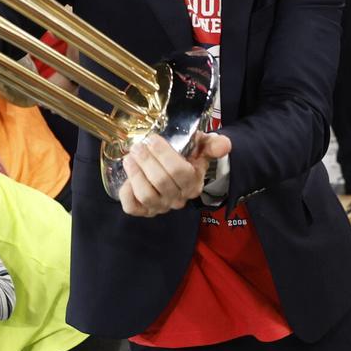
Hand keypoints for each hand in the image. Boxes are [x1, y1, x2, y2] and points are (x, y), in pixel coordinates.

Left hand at [118, 132, 232, 216]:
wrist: (175, 171)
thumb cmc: (187, 156)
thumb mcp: (201, 147)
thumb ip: (213, 145)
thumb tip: (224, 145)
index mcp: (193, 183)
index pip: (180, 172)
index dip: (164, 154)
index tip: (152, 139)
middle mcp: (178, 198)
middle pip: (161, 182)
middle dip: (147, 161)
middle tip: (138, 146)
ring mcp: (160, 206)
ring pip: (147, 196)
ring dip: (135, 175)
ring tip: (130, 158)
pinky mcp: (143, 210)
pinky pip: (133, 208)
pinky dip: (126, 194)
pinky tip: (126, 179)